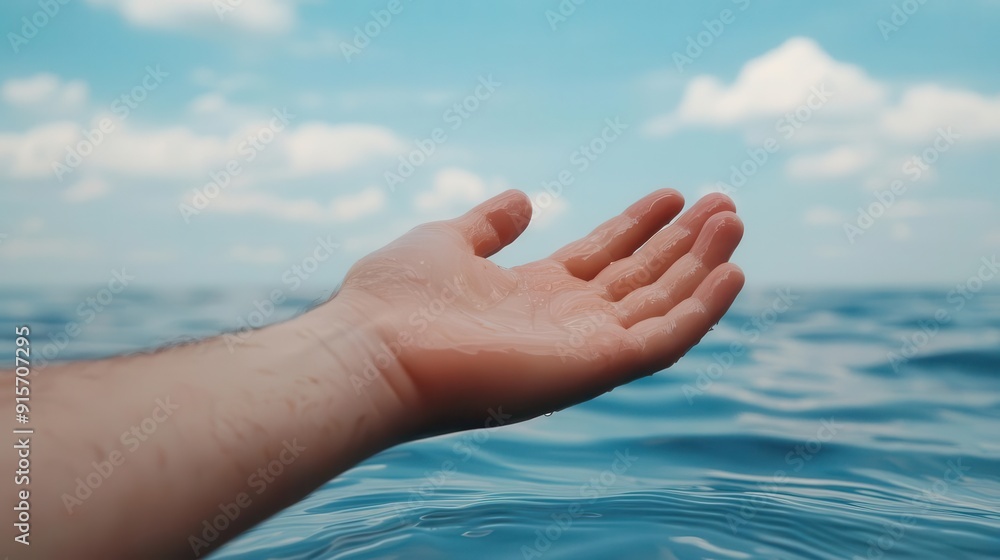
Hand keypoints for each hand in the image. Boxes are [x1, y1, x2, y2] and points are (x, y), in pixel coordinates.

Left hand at [337, 189, 743, 433]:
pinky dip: (701, 309)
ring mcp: (582, 347)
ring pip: (660, 305)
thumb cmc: (395, 297)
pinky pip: (664, 340)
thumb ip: (489, 224)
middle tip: (722, 200)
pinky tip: (732, 272)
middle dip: (681, 242)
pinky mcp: (594, 367)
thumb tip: (524, 199)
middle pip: (638, 278)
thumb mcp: (447, 241)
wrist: (371, 349)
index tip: (671, 193)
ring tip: (732, 220)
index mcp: (531, 294)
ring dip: (701, 265)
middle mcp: (564, 323)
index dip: (637, 226)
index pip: (601, 257)